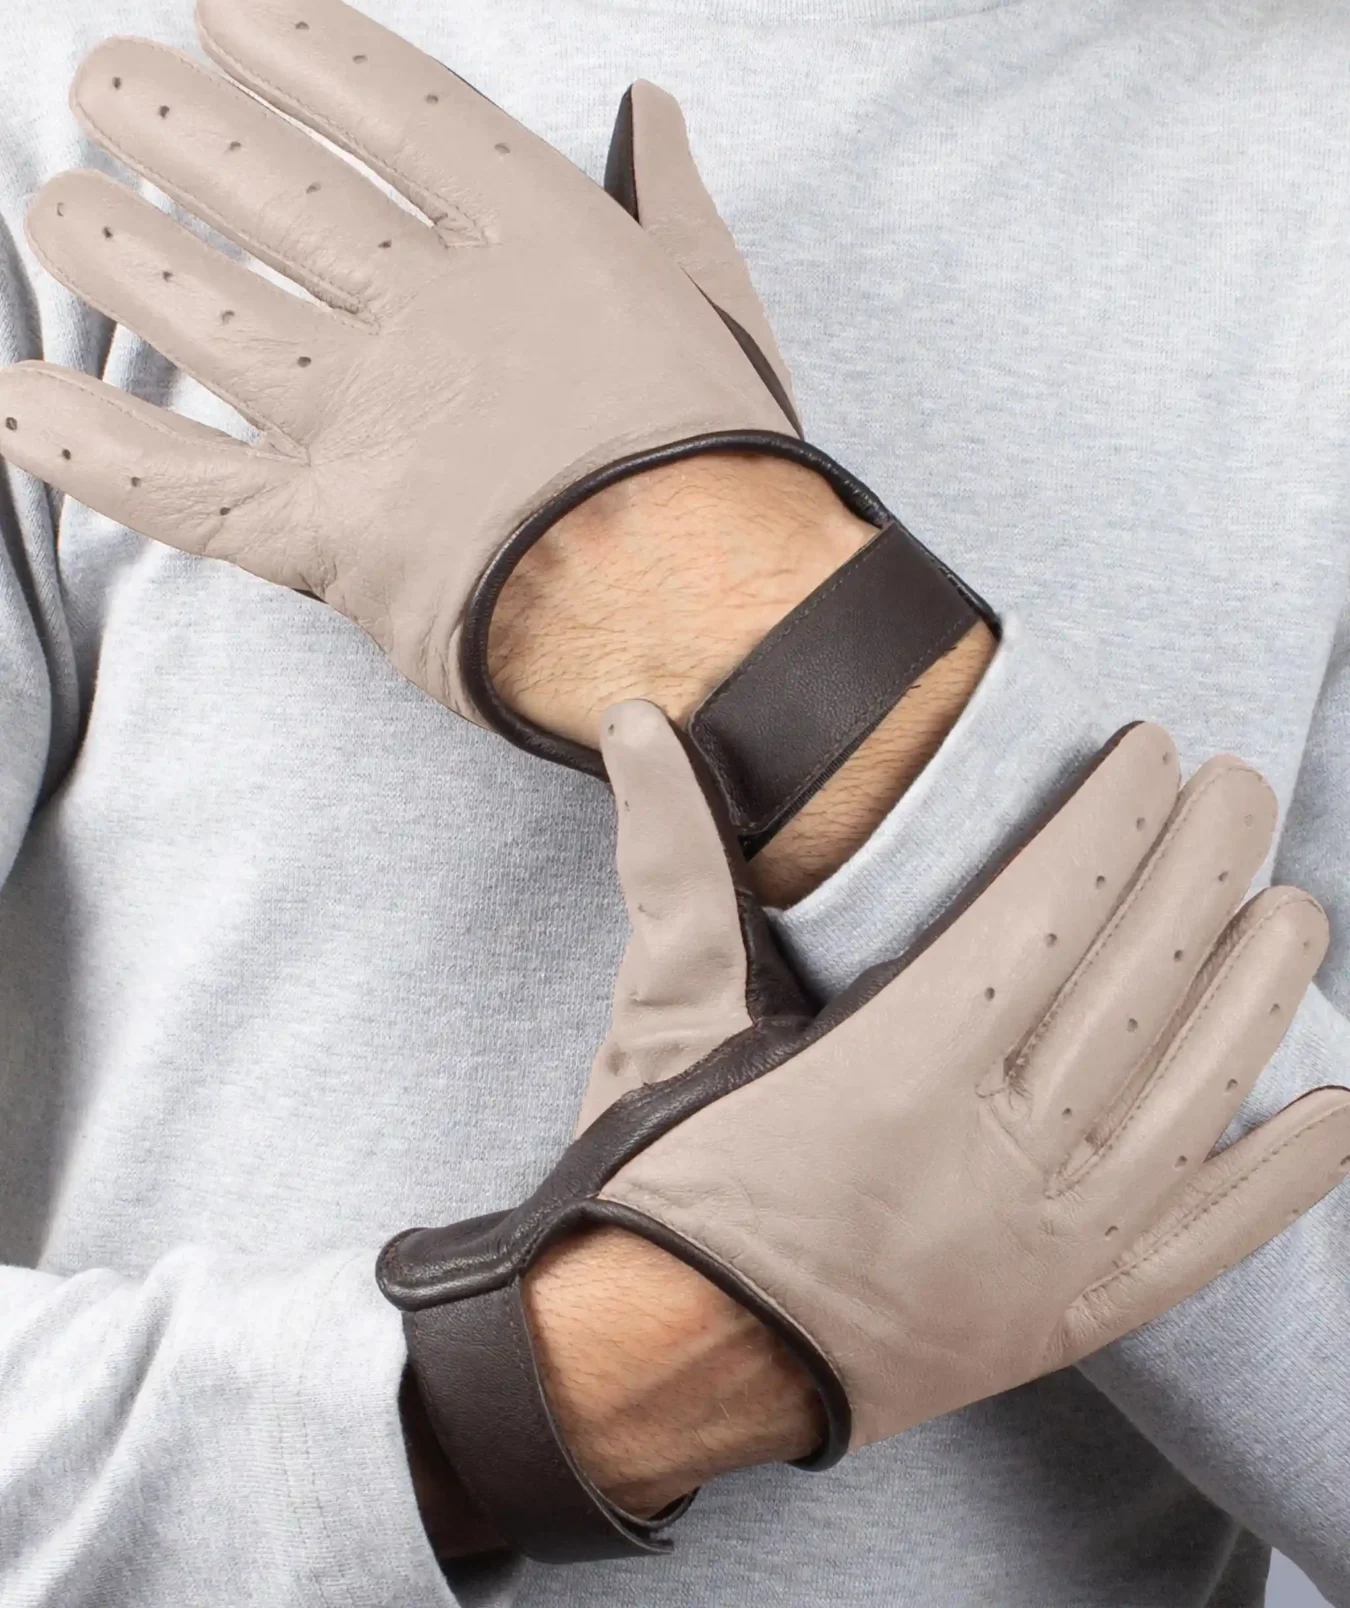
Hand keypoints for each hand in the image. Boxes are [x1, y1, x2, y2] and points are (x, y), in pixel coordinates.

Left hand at [0, 0, 991, 861]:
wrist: (716, 623)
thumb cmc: (731, 476)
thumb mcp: (722, 313)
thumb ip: (671, 204)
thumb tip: (649, 108)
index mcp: (537, 240)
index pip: (389, 105)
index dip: (296, 44)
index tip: (228, 6)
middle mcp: (432, 310)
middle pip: (270, 188)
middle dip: (169, 120)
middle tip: (104, 81)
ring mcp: (370, 422)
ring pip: (206, 312)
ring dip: (113, 247)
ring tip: (57, 202)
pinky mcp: (327, 540)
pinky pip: (181, 487)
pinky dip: (88, 449)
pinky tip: (11, 398)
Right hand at [382, 701, 1349, 1561]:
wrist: (658, 1371)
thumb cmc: (666, 1188)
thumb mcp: (663, 1017)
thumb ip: (672, 864)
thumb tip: (635, 722)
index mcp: (894, 1076)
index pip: (1046, 915)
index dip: (1112, 825)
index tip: (1154, 754)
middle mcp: (991, 1163)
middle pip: (1135, 988)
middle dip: (1200, 872)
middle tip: (1243, 787)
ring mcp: (1043, 1253)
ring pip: (1187, 1101)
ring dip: (1256, 996)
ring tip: (1299, 909)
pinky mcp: (1063, 1322)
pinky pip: (1200, 1247)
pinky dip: (1279, 1181)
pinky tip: (1339, 1110)